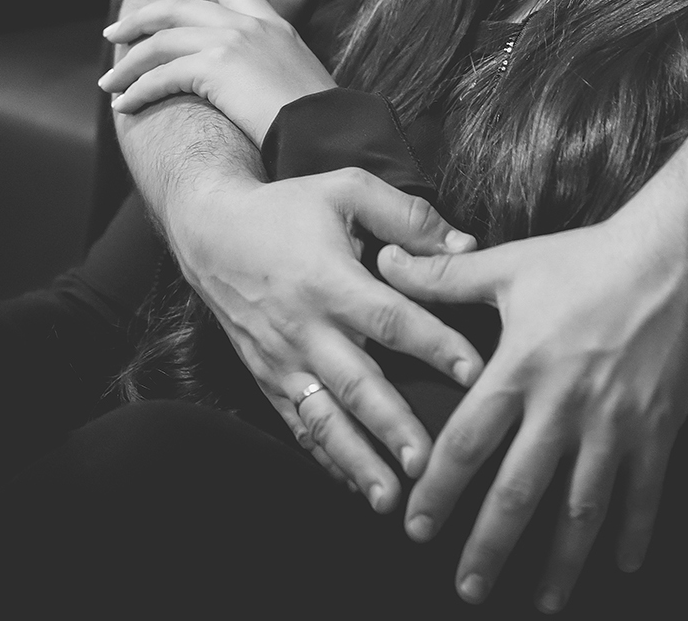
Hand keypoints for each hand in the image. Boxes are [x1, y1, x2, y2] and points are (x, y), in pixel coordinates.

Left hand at [101, 0, 332, 145]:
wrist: (326, 133)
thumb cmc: (317, 122)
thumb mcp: (298, 79)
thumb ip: (271, 67)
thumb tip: (248, 83)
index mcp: (274, 24)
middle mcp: (251, 25)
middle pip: (178, 9)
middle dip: (139, 19)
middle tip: (113, 31)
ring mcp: (233, 41)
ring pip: (161, 42)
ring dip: (128, 63)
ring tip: (108, 83)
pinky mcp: (216, 67)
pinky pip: (161, 75)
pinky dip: (137, 91)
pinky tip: (124, 106)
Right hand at [170, 165, 482, 510]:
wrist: (213, 232)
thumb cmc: (289, 208)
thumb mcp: (349, 189)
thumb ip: (408, 216)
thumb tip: (466, 247)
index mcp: (329, 279)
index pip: (390, 318)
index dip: (434, 344)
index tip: (475, 372)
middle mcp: (305, 328)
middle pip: (357, 383)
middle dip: (393, 427)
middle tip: (429, 464)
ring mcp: (283, 360)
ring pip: (325, 419)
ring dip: (358, 460)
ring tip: (391, 498)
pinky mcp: (268, 379)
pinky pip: (299, 426)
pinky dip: (326, 458)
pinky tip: (354, 485)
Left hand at [377, 198, 687, 611]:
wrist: (673, 257)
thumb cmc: (586, 259)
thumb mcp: (510, 266)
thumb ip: (444, 276)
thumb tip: (387, 262)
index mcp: (520, 367)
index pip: (466, 441)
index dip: (438, 490)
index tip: (416, 529)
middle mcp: (564, 404)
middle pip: (518, 491)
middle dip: (490, 546)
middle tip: (468, 590)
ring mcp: (614, 421)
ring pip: (582, 507)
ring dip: (561, 561)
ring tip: (542, 601)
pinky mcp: (657, 427)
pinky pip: (644, 493)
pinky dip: (634, 533)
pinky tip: (621, 565)